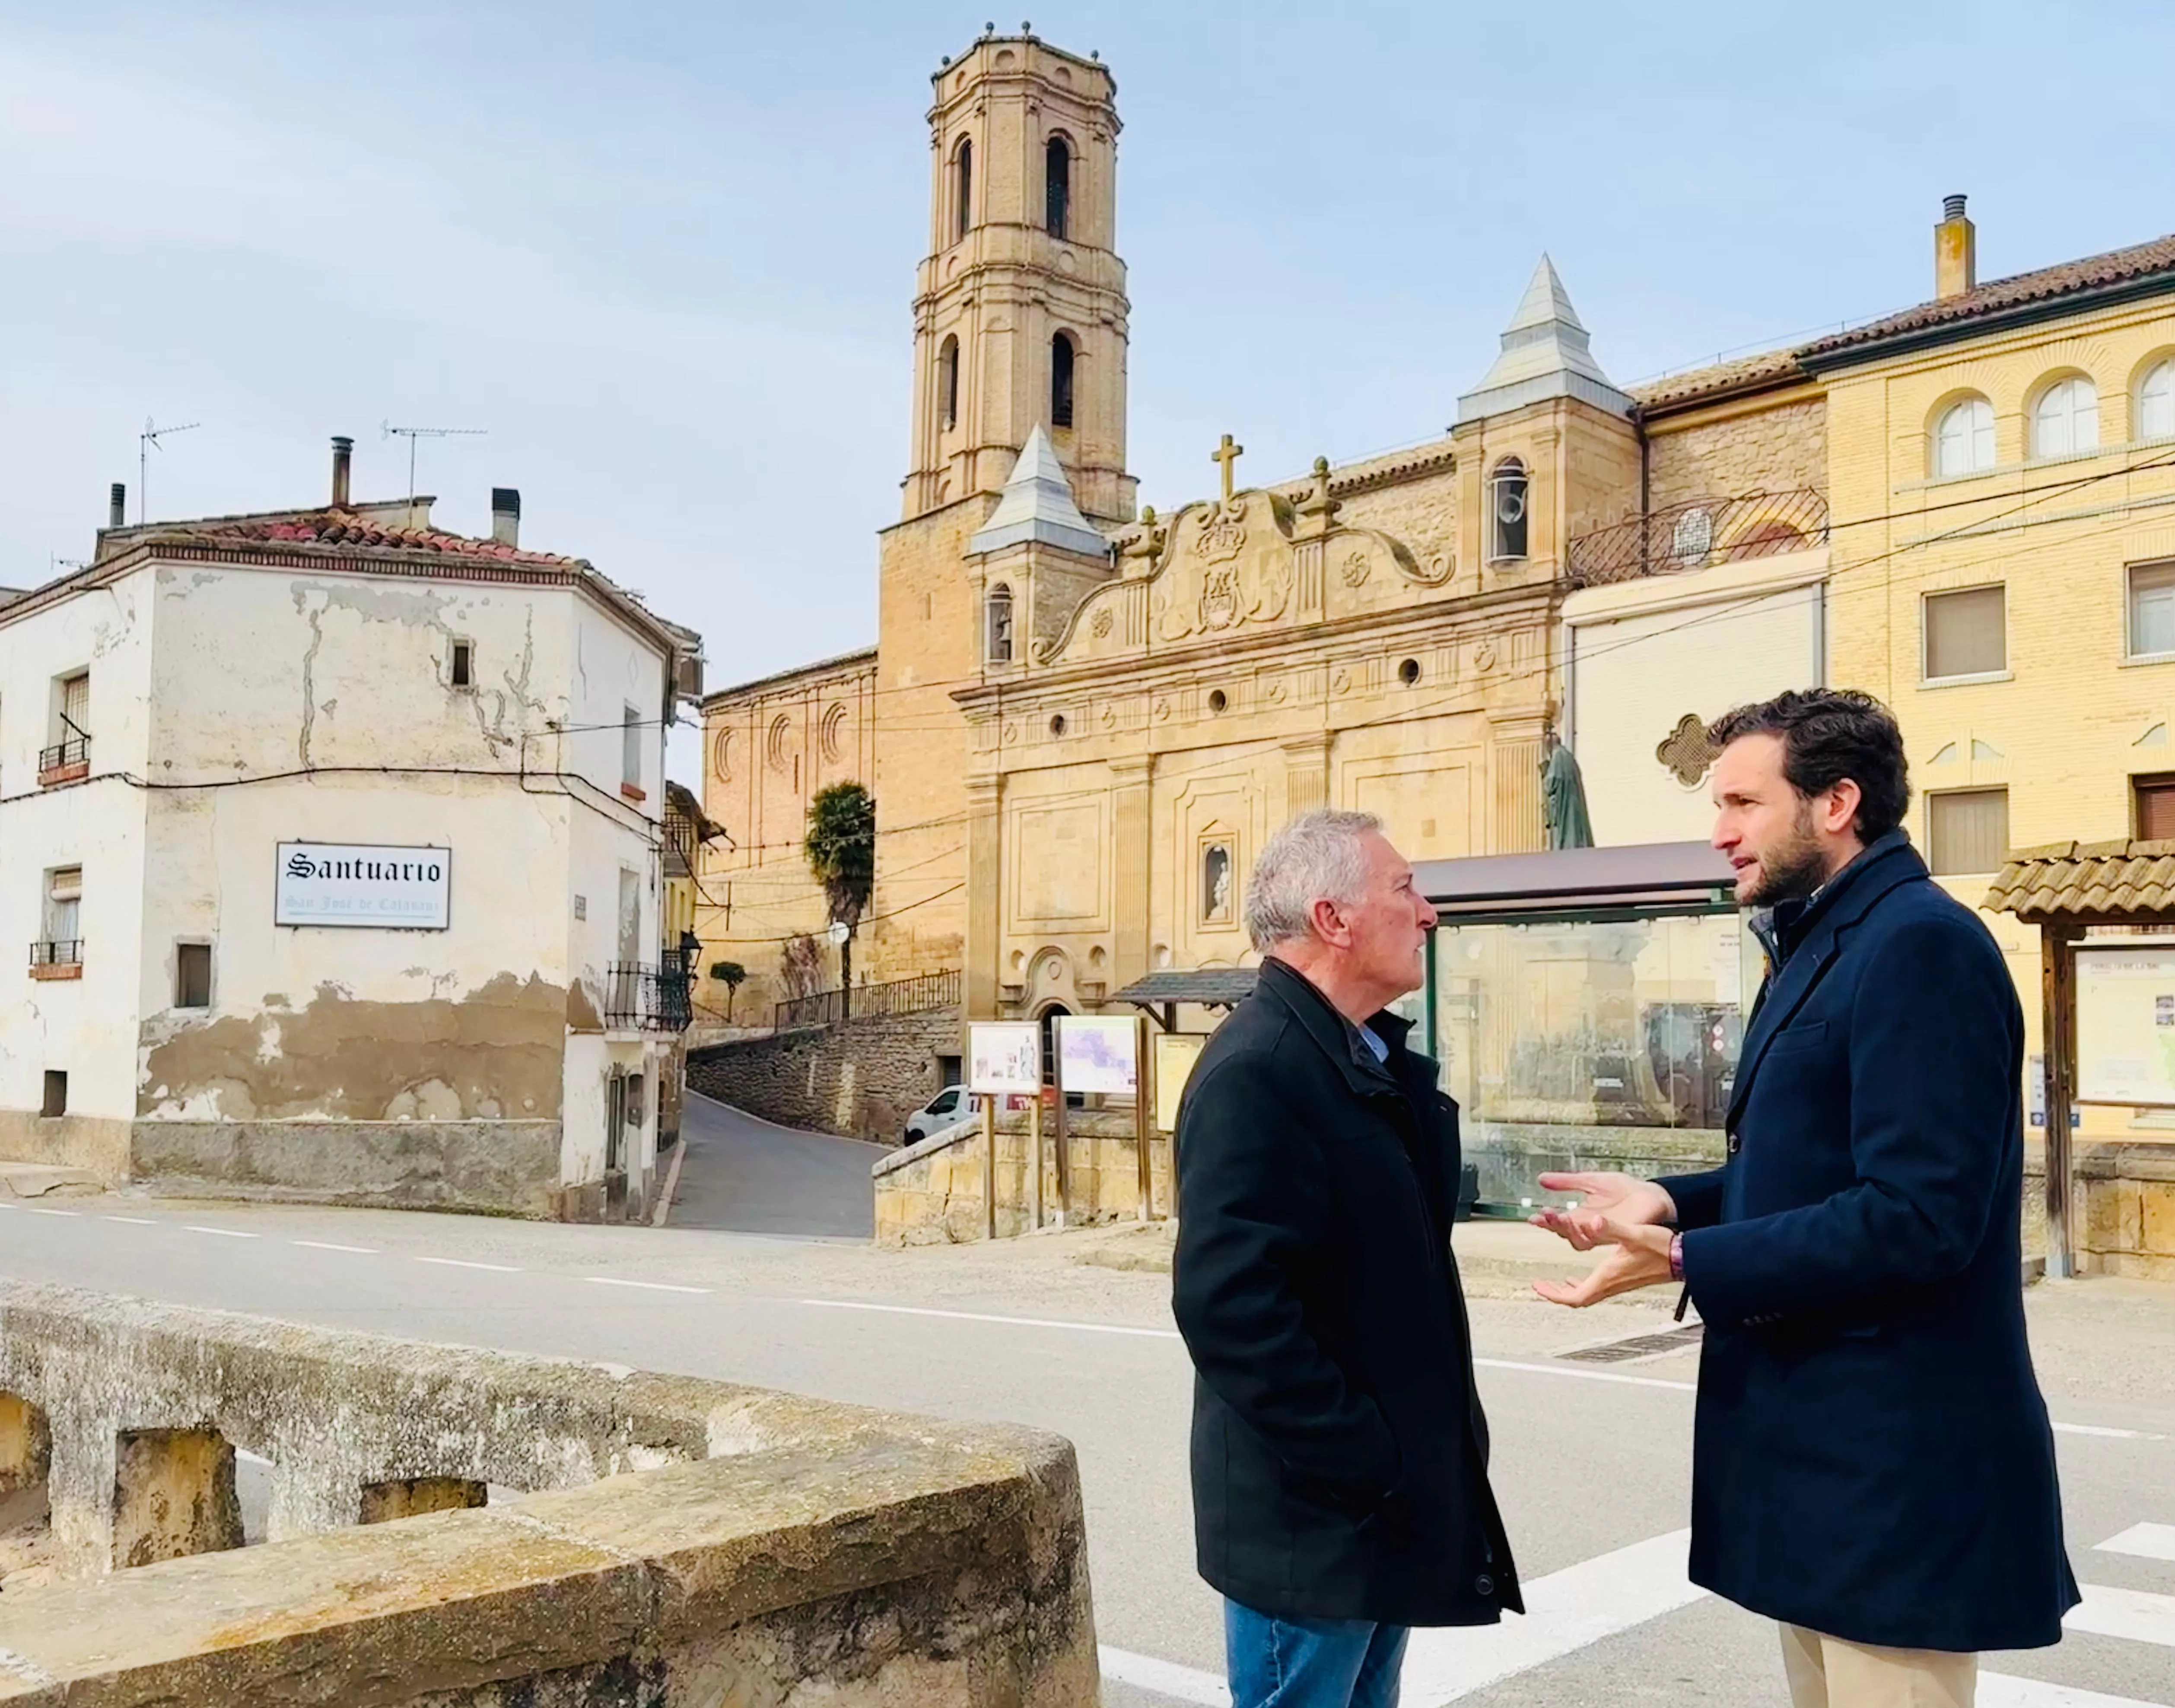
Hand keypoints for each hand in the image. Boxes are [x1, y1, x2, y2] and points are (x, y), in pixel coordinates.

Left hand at [1532, 1216, 1675, 1307]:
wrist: (1684, 1258)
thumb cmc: (1661, 1247)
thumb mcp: (1633, 1233)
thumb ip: (1611, 1227)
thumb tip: (1593, 1222)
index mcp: (1608, 1276)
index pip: (1576, 1297)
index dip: (1554, 1295)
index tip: (1538, 1287)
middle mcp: (1612, 1284)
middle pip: (1579, 1299)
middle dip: (1557, 1295)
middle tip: (1542, 1286)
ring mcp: (1619, 1283)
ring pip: (1589, 1295)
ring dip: (1571, 1291)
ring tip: (1557, 1284)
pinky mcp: (1626, 1279)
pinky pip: (1599, 1288)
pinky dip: (1586, 1285)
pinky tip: (1583, 1276)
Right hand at [1533, 1170, 1675, 1230]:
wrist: (1651, 1194)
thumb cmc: (1624, 1189)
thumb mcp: (1590, 1180)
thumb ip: (1567, 1182)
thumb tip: (1541, 1178)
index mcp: (1582, 1216)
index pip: (1559, 1222)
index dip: (1546, 1221)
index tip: (1534, 1216)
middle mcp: (1590, 1228)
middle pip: (1566, 1233)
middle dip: (1553, 1225)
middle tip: (1545, 1216)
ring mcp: (1604, 1233)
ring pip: (1581, 1240)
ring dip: (1570, 1230)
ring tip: (1562, 1218)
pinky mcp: (1620, 1234)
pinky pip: (1604, 1237)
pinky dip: (1595, 1230)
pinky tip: (1589, 1220)